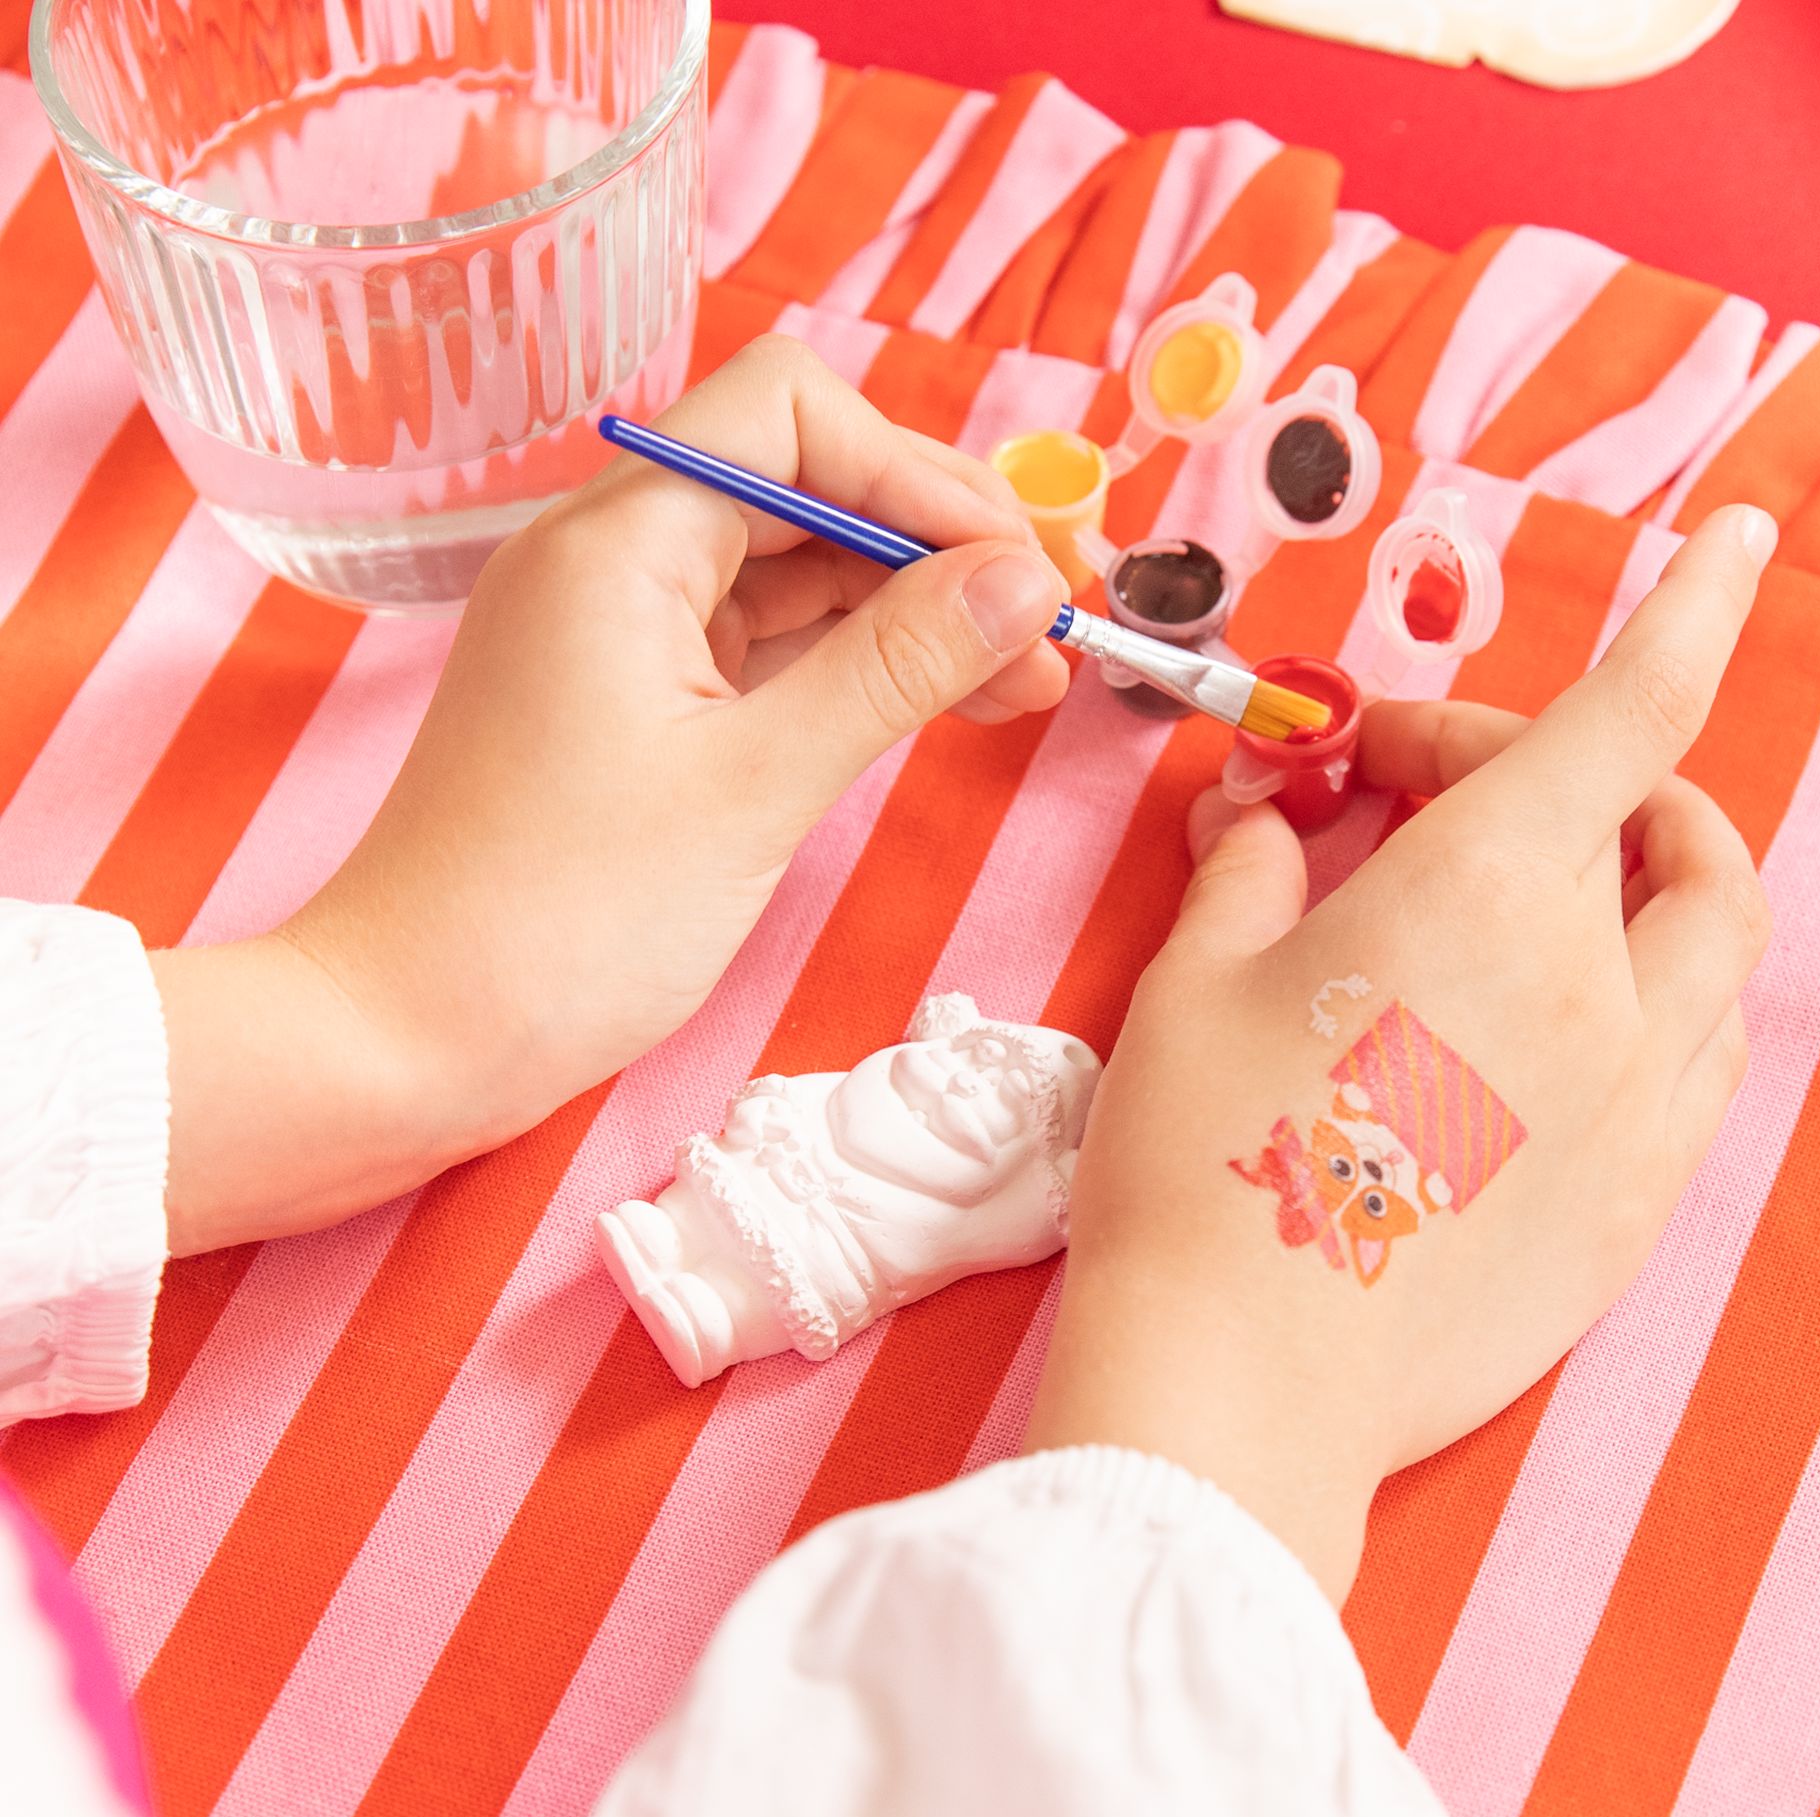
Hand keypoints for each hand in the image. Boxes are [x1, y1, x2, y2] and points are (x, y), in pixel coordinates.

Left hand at [152, 336, 1069, 1251]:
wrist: (413, 1036)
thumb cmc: (562, 920)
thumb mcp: (755, 785)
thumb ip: (895, 667)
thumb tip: (1021, 579)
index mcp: (617, 540)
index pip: (792, 417)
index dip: (920, 476)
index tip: (1020, 570)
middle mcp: (609, 556)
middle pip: (802, 480)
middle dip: (932, 542)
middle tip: (1046, 625)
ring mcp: (618, 628)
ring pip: (792, 568)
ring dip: (907, 609)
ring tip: (1021, 682)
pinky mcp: (630, 699)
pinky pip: (761, 642)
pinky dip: (850, 664)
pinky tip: (936, 703)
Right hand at [1025, 506, 1777, 1602]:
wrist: (1238, 1385)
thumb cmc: (1199, 1164)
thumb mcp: (1193, 979)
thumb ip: (1252, 864)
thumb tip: (1270, 816)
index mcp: (1487, 896)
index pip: (1630, 711)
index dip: (1692, 609)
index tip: (1742, 542)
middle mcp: (1597, 988)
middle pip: (1669, 827)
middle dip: (1584, 771)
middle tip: (1447, 790)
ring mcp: (1634, 1109)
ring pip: (1710, 948)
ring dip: (1651, 881)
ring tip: (1543, 892)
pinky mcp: (1631, 1209)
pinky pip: (1695, 1064)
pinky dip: (1654, 1002)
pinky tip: (1557, 1028)